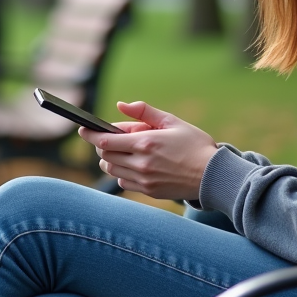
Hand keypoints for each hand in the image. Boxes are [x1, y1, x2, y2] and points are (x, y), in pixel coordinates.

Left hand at [79, 101, 218, 200]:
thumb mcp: (172, 121)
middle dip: (102, 145)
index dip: (90, 135)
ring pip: (111, 170)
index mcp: (146, 143)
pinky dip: (122, 172)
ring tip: (122, 151)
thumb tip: (121, 105)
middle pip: (105, 156)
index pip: (106, 141)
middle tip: (109, 138)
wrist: (213, 175)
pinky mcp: (149, 191)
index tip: (83, 129)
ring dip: (110, 159)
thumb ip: (145, 112)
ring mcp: (144, 180)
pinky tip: (133, 165)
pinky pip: (123, 182)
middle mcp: (142, 163)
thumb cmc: (195, 144)